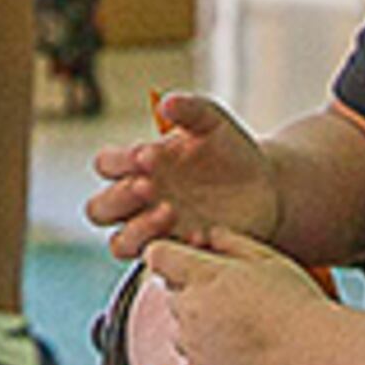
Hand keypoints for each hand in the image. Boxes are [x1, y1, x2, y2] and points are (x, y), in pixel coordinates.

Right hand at [87, 90, 279, 257]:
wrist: (265, 184)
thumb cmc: (228, 148)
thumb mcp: (212, 121)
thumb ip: (189, 108)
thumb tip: (166, 103)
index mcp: (138, 164)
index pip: (105, 164)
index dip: (117, 162)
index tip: (145, 154)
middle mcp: (139, 200)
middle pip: (99, 209)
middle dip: (118, 198)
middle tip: (149, 185)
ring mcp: (156, 230)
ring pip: (119, 243)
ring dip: (137, 230)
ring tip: (171, 211)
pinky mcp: (179, 251)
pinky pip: (160, 261)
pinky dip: (175, 249)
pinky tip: (201, 233)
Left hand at [140, 230, 336, 364]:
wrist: (312, 354)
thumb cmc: (296, 304)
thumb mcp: (268, 258)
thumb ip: (232, 242)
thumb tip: (210, 234)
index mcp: (202, 275)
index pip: (157, 255)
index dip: (170, 253)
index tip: (190, 259)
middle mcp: (190, 310)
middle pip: (170, 292)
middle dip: (189, 289)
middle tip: (228, 293)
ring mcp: (194, 344)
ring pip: (178, 326)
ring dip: (194, 322)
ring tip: (235, 323)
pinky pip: (186, 361)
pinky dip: (201, 355)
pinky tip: (229, 350)